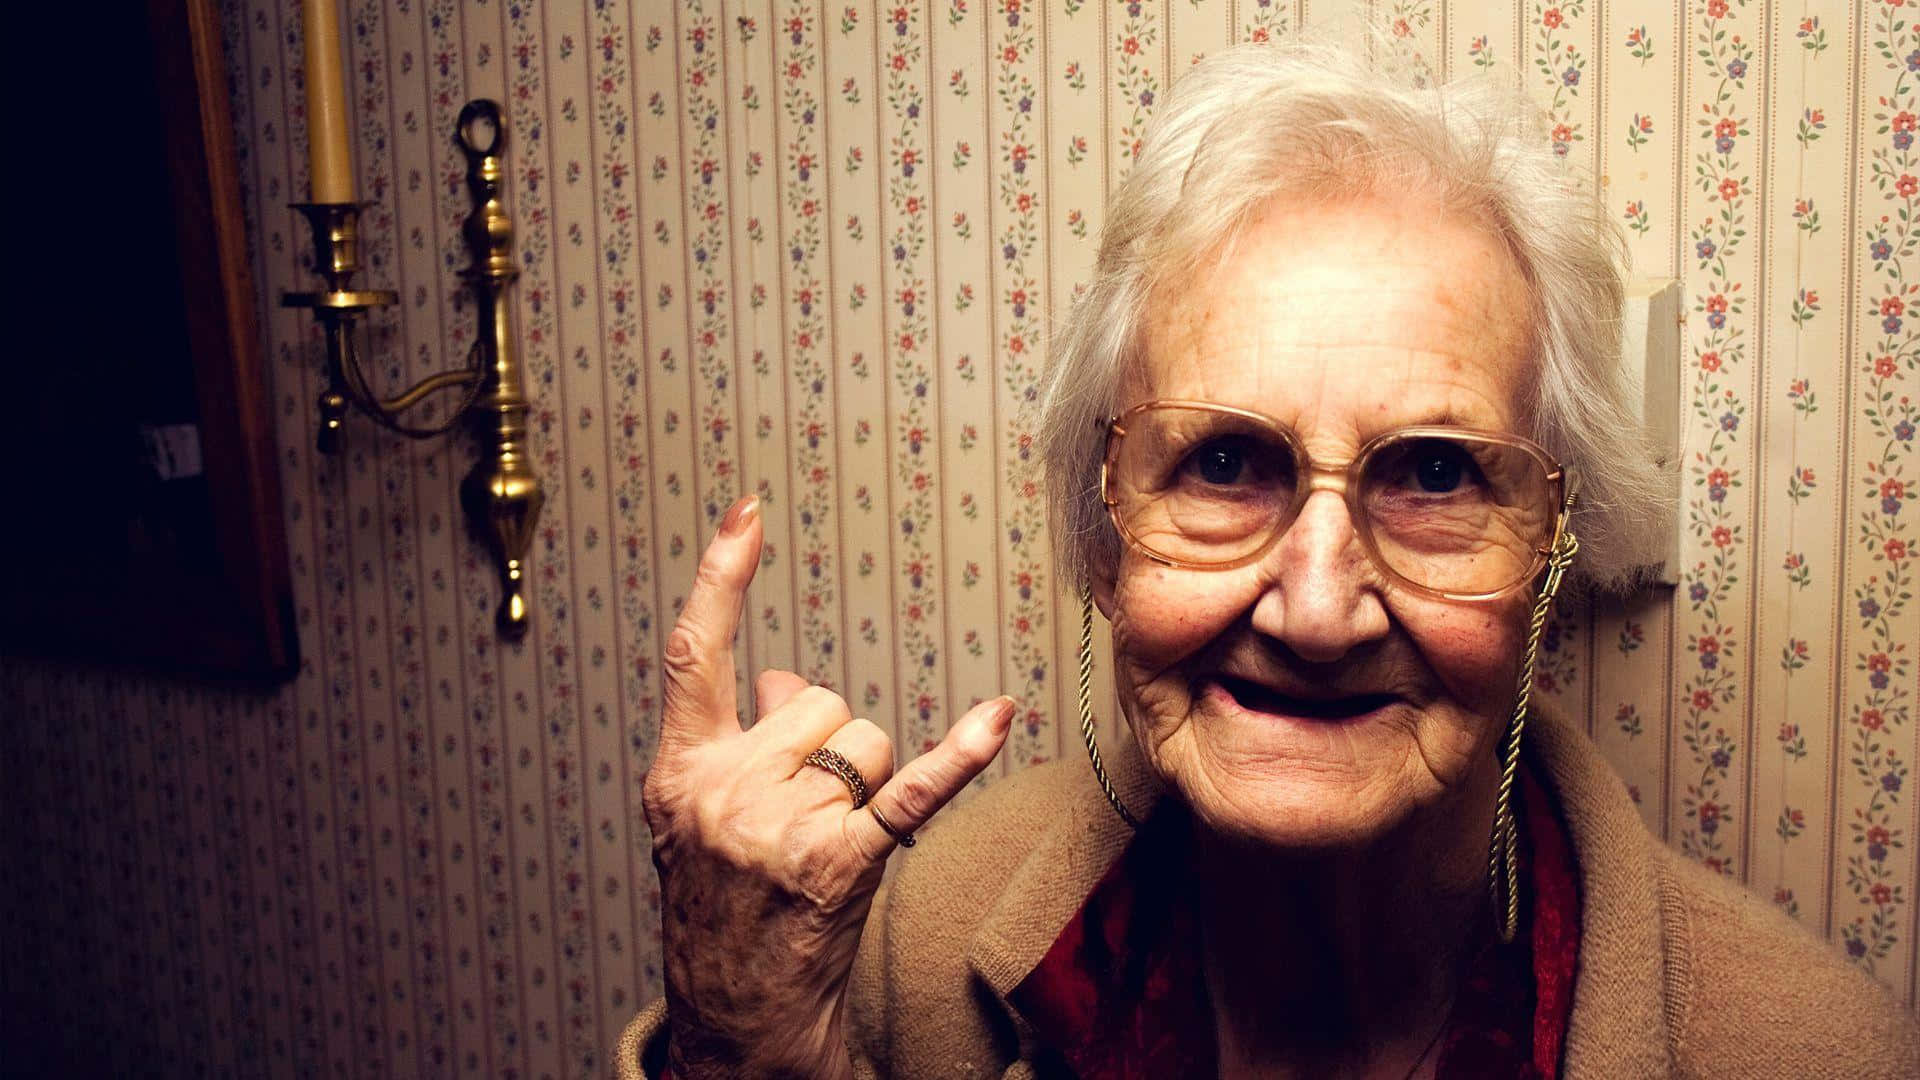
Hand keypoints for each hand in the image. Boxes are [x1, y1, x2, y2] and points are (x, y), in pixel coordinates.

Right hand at [642, 496, 1014, 1078]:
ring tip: (825, 846)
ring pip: (865, 738)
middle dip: (827, 747)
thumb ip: (738, 736)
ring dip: (865, 781)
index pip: (693, 653)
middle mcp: (721, 791)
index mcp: (679, 770)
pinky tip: (1000, 716)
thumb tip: (778, 678)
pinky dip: (961, 754)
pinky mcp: (840, 864)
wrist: (736, 1018)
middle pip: (816, 701)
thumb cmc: (726, 910)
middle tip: (801, 820)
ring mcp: (778, 829)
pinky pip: (910, 790)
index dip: (720, 577)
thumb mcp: (705, 816)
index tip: (746, 512)